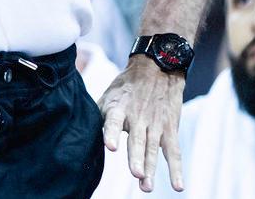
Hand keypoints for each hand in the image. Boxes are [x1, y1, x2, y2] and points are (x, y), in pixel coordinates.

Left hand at [101, 61, 186, 192]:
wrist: (157, 67)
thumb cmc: (126, 87)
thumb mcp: (108, 96)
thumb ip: (98, 117)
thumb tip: (77, 133)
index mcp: (118, 108)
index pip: (114, 121)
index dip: (112, 133)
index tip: (111, 146)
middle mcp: (137, 117)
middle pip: (137, 140)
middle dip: (136, 158)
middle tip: (136, 174)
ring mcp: (155, 124)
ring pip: (153, 149)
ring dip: (151, 168)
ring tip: (146, 186)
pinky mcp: (169, 129)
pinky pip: (173, 151)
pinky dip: (176, 169)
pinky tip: (177, 186)